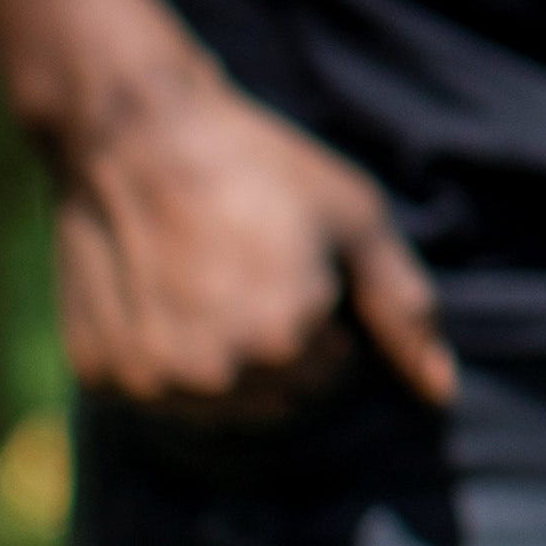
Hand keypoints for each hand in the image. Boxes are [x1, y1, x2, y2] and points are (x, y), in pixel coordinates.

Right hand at [38, 18, 449, 423]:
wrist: (136, 137)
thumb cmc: (259, 168)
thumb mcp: (356, 220)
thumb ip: (405, 311)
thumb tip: (443, 394)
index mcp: (286, 342)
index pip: (332, 372)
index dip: (323, 316)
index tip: (297, 265)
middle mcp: (215, 377)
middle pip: (279, 398)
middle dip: (281, 351)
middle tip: (253, 275)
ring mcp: (151, 382)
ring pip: (220, 409)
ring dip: (228, 367)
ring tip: (211, 289)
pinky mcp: (101, 377)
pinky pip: (159, 397)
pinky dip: (169, 364)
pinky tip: (164, 302)